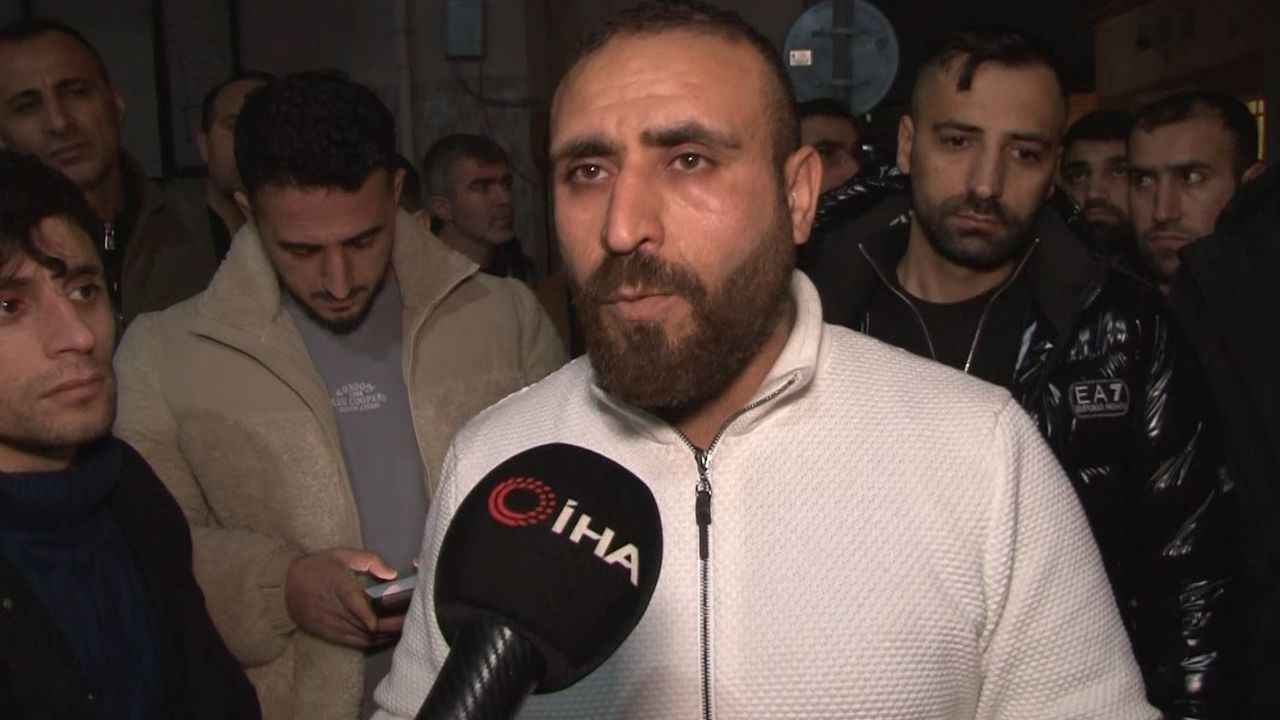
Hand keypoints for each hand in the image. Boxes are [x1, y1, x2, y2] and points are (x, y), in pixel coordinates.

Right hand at [284, 547, 404, 647]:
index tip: (379, 622)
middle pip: (364, 625)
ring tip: (403, 632)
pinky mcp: (329, 634)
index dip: (367, 616)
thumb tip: (392, 574)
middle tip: (410, 623)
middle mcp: (335, 610)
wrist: (285, 587)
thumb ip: (370, 561)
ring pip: (361, 636)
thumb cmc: (318, 567)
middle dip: (388, 626)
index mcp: (339, 587)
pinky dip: (371, 643)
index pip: (353, 605)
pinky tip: (385, 639)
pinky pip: (354, 643)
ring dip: (383, 636)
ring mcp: (331, 624)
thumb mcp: (343, 555)